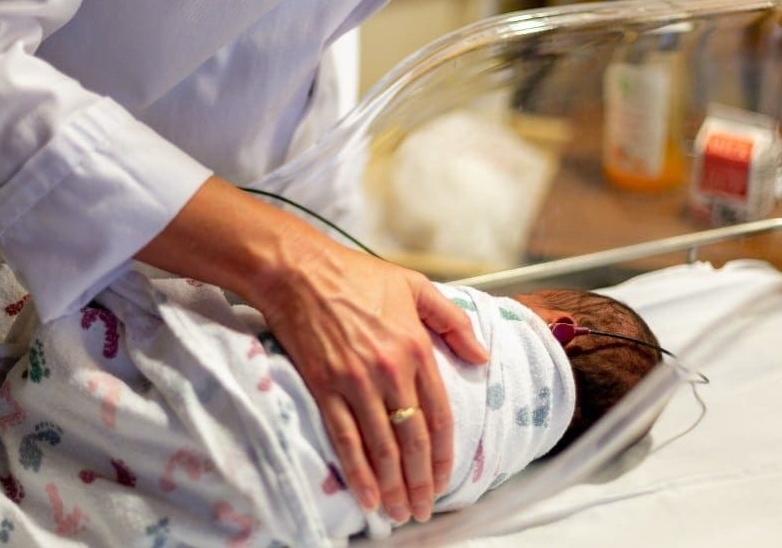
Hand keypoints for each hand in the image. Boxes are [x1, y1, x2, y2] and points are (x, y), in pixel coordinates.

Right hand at [136, 177, 487, 521]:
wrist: (299, 271)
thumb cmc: (356, 275)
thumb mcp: (415, 287)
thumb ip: (454, 322)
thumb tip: (482, 357)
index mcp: (416, 348)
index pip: (439, 415)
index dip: (444, 455)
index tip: (446, 480)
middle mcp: (390, 370)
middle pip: (413, 440)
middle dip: (421, 481)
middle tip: (423, 509)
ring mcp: (355, 381)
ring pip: (382, 446)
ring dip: (393, 486)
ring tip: (400, 512)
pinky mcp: (324, 387)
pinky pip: (345, 438)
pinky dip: (358, 472)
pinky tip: (368, 495)